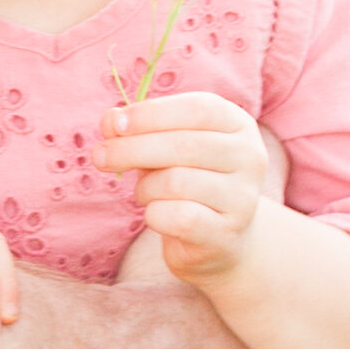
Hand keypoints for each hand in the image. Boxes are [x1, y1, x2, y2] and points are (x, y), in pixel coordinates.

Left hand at [97, 92, 268, 281]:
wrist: (220, 240)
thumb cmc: (188, 182)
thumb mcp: (166, 149)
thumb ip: (141, 131)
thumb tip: (111, 121)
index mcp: (238, 125)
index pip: (198, 109)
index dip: (151, 114)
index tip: (113, 124)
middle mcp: (250, 158)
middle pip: (184, 145)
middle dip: (131, 149)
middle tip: (100, 157)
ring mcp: (242, 198)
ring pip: (175, 183)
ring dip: (145, 188)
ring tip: (144, 194)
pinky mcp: (226, 234)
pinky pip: (178, 218)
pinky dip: (153, 215)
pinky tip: (155, 215)